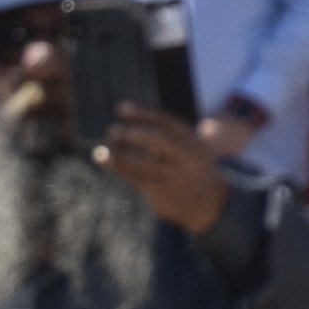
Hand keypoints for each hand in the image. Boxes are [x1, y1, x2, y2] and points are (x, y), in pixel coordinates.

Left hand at [101, 107, 233, 230]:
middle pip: (160, 142)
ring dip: (120, 157)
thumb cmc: (186, 166)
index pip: (167, 123)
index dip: (143, 114)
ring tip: (101, 152)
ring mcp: (176, 176)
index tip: (121, 108)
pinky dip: (120, 170)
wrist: (207, 200)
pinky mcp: (164, 193)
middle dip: (134, 135)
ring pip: (144, 165)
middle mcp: (187, 157)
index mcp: (192, 141)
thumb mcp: (185, 148)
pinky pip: (138, 179)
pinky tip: (107, 163)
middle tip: (111, 131)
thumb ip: (161, 140)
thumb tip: (122, 131)